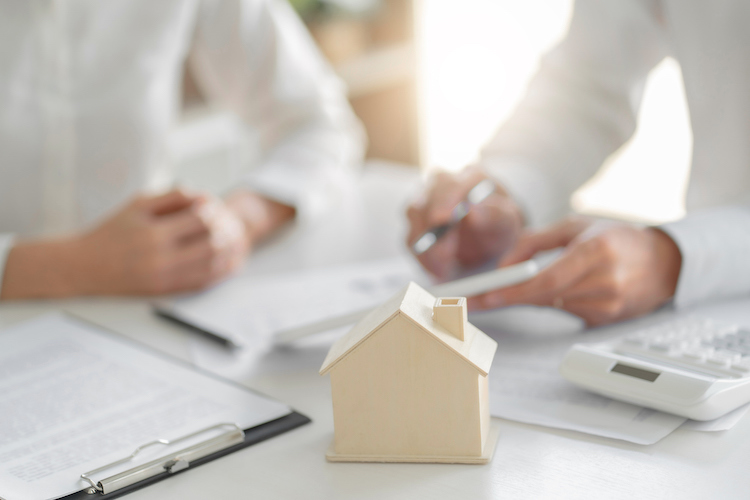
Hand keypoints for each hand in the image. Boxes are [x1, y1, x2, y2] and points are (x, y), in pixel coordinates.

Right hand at [2, 190, 253, 297]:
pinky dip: (221, 273)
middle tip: (235, 226)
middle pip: (211, 243)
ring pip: (212, 266)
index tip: (219, 208)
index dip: (216, 211)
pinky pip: (202, 283)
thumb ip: (172, 197)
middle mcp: (160, 257)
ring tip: (238, 243)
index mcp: (154, 232)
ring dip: (231, 254)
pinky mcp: (165, 292)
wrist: (83, 267)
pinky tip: (230, 264)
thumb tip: (205, 196)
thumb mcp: (138, 205)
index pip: (200, 219)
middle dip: (228, 233)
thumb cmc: (112, 231)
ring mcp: (164, 277)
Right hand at [406, 166, 523, 278]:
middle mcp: (444, 183)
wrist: (491, 239)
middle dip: (432, 227)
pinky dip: (423, 257)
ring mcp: (426, 201)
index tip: (443, 218)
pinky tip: (438, 270)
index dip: (445, 200)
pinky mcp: (416, 223)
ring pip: (414, 216)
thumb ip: (494, 213)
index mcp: (471, 176)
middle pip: (427, 197)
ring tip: (444, 269)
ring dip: (427, 246)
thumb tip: (473, 210)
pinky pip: (411, 238)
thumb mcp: (508, 221)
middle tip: (443, 254)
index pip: (452, 182)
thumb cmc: (501, 225)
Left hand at [469, 216, 682, 326]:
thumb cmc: (615, 238)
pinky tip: (565, 287)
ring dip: (533, 295)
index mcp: (596, 251)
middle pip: (544, 296)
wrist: (664, 263)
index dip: (513, 291)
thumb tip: (504, 266)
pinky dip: (556, 299)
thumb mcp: (574, 227)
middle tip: (477, 299)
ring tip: (521, 284)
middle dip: (509, 296)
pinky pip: (566, 311)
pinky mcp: (607, 320)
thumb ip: (533, 242)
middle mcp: (605, 281)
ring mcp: (609, 304)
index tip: (486, 297)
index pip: (546, 280)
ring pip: (552, 304)